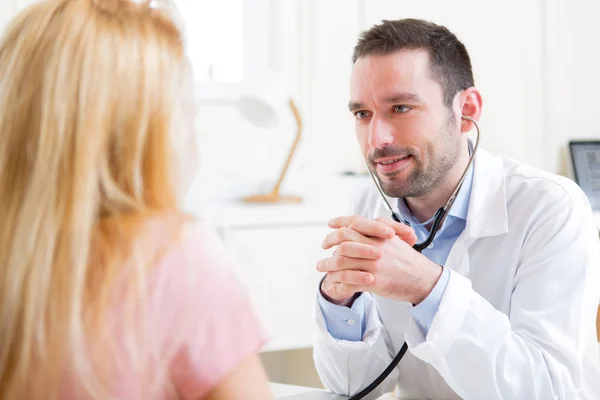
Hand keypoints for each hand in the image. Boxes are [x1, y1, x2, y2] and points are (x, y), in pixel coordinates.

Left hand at [317, 216, 441, 304]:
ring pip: (342, 260)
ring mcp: (373, 264)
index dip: (340, 221)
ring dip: (328, 263)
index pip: (356, 222)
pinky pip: (348, 280)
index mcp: (381, 235)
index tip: (331, 224)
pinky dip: (337, 280)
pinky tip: (332, 281)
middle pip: (344, 238)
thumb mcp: (398, 239)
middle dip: (330, 240)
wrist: (425, 280)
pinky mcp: (373, 281)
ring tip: (321, 266)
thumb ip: (381, 231)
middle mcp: (376, 247)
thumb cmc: (411, 262)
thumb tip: (365, 225)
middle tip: (324, 245)